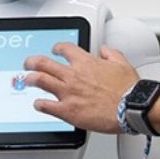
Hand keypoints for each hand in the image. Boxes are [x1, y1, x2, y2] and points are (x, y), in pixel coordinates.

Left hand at [24, 43, 139, 132]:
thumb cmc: (129, 89)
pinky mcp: (68, 110)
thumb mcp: (122, 64)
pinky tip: (38, 104)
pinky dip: (39, 104)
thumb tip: (105, 50)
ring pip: (40, 80)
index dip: (57, 48)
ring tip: (27, 79)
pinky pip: (46, 106)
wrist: (131, 108)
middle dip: (32, 61)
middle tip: (28, 63)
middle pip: (44, 63)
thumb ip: (111, 54)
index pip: (65, 48)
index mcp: (86, 62)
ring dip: (31, 79)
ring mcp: (69, 92)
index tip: (55, 50)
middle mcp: (74, 75)